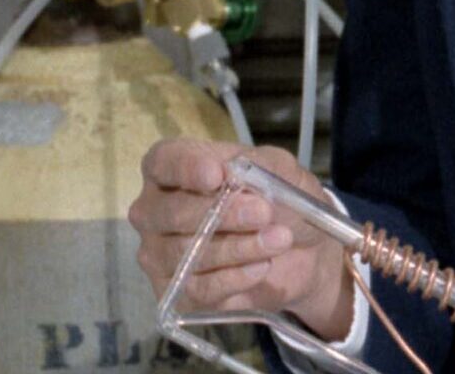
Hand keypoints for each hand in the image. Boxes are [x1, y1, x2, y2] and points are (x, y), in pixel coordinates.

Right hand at [128, 138, 355, 341]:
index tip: (217, 176)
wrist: (298, 244)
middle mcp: (156, 212)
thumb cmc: (275, 195)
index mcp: (173, 169)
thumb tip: (231, 173)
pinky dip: (234, 278)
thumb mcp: (275, 167)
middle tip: (264, 213)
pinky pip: (199, 289)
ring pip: (188, 254)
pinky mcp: (178, 293)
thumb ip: (253, 165)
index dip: (186, 168)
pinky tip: (262, 266)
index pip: (163, 162)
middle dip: (223, 213)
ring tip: (279, 239)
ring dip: (238, 247)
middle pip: (173, 213)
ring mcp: (161, 255)